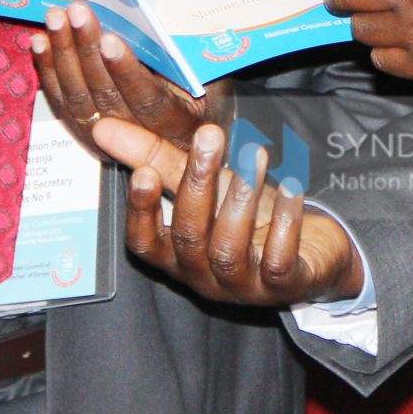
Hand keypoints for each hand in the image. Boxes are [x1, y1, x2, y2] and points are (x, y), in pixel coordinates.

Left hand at [34, 1, 222, 159]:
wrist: (187, 134)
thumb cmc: (205, 90)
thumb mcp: (211, 74)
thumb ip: (194, 54)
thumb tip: (181, 9)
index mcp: (179, 123)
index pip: (149, 100)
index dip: (127, 71)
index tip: (111, 39)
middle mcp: (142, 138)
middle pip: (107, 96)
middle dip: (88, 51)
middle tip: (79, 12)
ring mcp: (110, 138)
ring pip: (80, 99)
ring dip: (64, 55)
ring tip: (56, 18)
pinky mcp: (85, 131)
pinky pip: (62, 102)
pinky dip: (49, 71)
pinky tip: (39, 42)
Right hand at [94, 117, 365, 307]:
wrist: (310, 253)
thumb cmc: (244, 217)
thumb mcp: (201, 186)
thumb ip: (155, 159)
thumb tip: (102, 126)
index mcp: (177, 255)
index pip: (146, 244)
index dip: (141, 212)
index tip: (143, 173)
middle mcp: (204, 277)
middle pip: (190, 237)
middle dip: (198, 183)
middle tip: (210, 135)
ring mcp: (243, 287)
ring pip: (229, 249)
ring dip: (240, 198)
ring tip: (256, 154)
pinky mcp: (284, 286)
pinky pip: (278, 260)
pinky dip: (284, 223)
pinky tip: (292, 189)